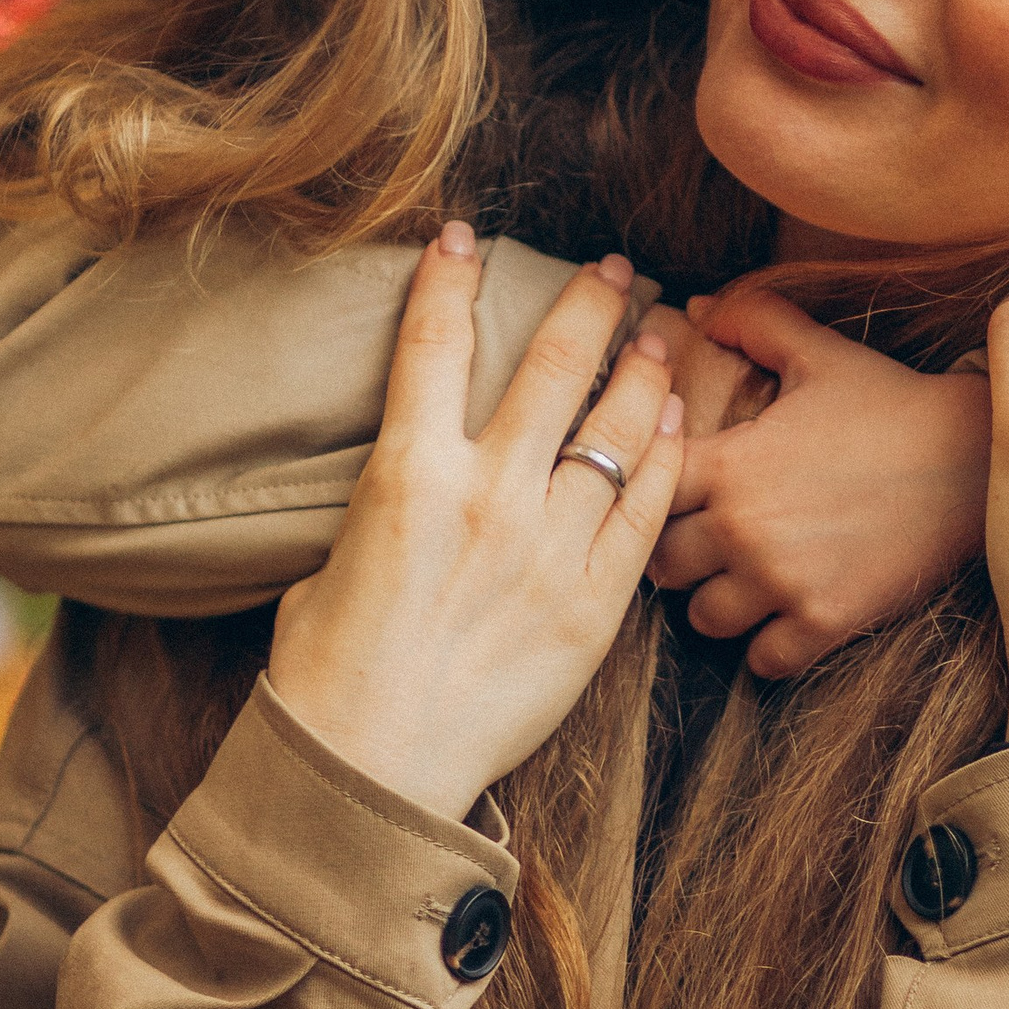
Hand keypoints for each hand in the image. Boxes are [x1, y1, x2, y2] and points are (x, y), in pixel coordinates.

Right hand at [267, 227, 682, 820]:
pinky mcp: (594, 607)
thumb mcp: (334, 556)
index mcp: (407, 473)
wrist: (371, 772)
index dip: (451, 277)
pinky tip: (678, 425)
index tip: (466, 235)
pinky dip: (669, 460)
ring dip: (644, 371)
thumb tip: (424, 473)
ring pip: (618, 431)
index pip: (433, 344)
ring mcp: (549, 550)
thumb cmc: (330, 672)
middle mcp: (488, 495)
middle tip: (616, 269)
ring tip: (662, 336)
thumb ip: (394, 499)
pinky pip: (647, 514)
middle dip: (590, 302)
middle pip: (553, 365)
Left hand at [650, 286, 990, 677]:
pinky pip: (764, 660)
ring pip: (704, 618)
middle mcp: (744, 529)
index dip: (654, 490)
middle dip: (679, 552)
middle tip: (706, 541)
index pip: (645, 491)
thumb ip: (750, 320)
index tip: (680, 490)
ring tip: (743, 580)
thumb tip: (695, 305)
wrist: (972, 457)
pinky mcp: (825, 621)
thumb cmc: (889, 400)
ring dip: (718, 601)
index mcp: (730, 464)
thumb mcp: (816, 351)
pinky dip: (767, 644)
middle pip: (663, 565)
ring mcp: (783, 582)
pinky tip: (785, 614)